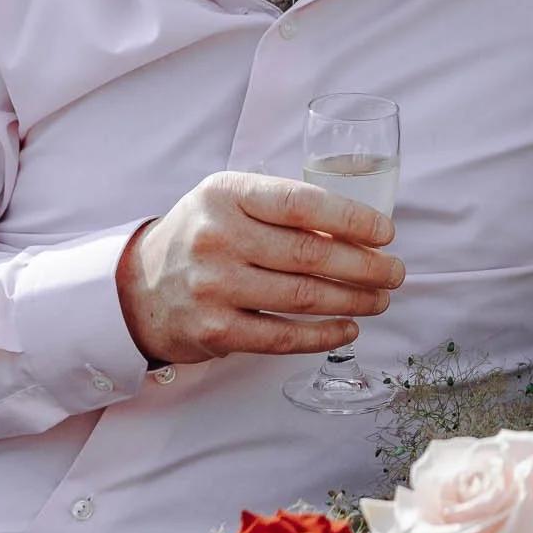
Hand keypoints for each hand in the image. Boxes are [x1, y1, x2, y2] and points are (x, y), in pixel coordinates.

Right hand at [115, 172, 404, 366]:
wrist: (137, 288)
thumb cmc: (201, 236)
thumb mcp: (230, 201)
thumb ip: (281, 207)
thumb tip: (357, 229)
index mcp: (226, 195)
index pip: (301, 203)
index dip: (352, 218)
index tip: (386, 232)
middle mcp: (218, 238)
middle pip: (310, 254)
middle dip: (366, 265)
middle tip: (395, 272)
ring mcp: (214, 287)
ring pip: (303, 297)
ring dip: (354, 300)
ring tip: (380, 299)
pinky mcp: (216, 331)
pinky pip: (284, 337)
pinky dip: (324, 335)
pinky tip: (348, 328)